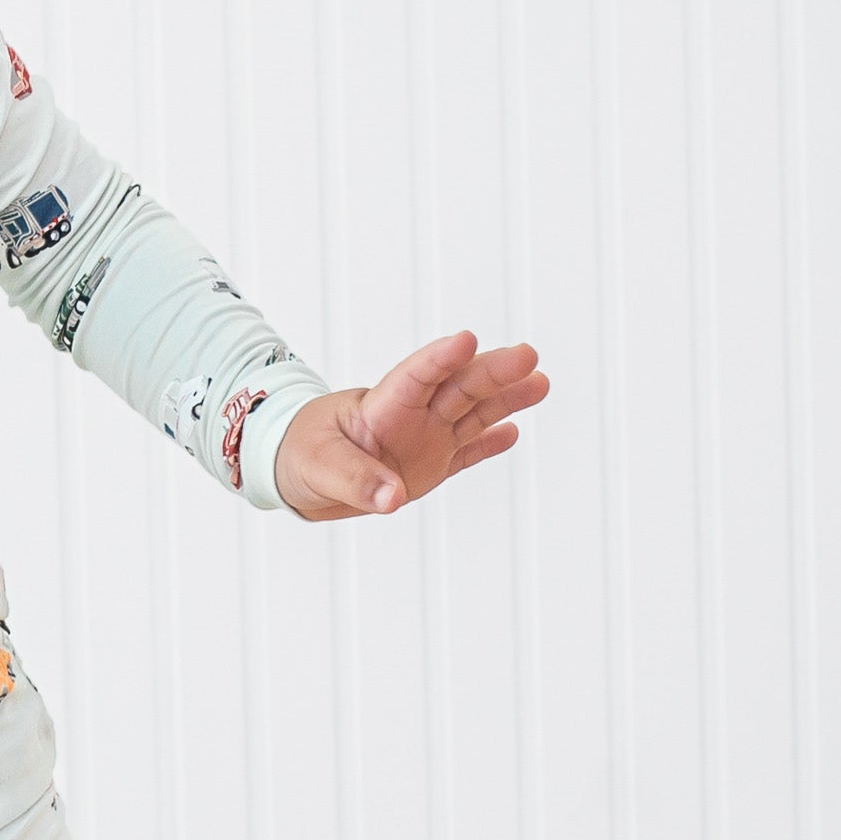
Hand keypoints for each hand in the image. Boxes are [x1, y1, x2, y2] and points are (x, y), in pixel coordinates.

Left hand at [272, 331, 546, 521]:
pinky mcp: (431, 464)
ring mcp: (425, 438)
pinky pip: (465, 452)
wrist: (300, 473)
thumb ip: (356, 480)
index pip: (415, 376)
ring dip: (506, 400)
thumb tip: (393, 499)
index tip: (466, 340)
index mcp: (381, 405)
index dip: (440, 358)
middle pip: (457, 388)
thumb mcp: (318, 466)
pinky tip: (514, 432)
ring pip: (472, 413)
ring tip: (540, 382)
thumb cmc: (301, 454)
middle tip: (527, 355)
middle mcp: (411, 416)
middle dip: (491, 372)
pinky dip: (488, 444)